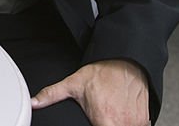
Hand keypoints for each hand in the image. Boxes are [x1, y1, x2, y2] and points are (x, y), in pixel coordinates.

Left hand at [31, 59, 149, 125]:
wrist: (126, 60)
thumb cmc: (102, 72)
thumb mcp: (73, 83)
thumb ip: (52, 95)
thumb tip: (33, 102)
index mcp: (104, 120)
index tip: (92, 125)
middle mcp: (122, 124)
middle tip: (101, 118)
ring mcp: (135, 123)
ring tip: (110, 117)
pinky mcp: (144, 121)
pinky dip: (129, 125)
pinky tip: (120, 118)